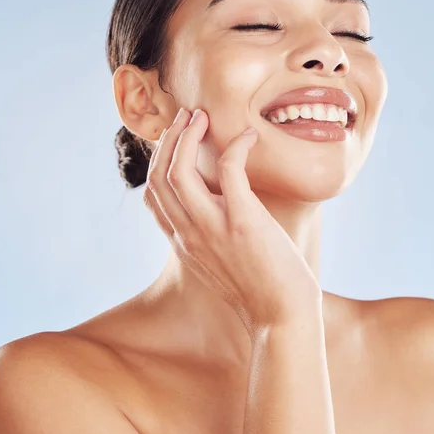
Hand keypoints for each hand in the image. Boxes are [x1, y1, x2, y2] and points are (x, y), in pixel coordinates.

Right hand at [142, 107, 321, 338]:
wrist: (281, 316)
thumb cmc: (258, 288)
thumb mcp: (218, 262)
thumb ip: (206, 234)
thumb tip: (216, 206)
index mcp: (181, 242)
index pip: (152, 196)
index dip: (158, 161)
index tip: (175, 140)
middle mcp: (188, 233)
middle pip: (159, 176)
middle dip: (169, 140)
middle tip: (187, 117)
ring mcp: (212, 227)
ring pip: (180, 170)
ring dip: (188, 136)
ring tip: (202, 117)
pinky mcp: (242, 221)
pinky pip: (229, 170)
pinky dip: (236, 146)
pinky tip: (249, 136)